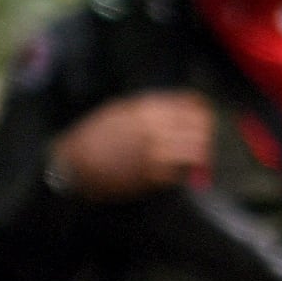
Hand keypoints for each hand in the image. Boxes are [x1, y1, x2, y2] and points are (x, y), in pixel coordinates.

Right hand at [48, 91, 215, 201]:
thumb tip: (183, 108)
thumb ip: (152, 108)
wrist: (74, 164)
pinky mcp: (155, 175)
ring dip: (201, 155)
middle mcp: (155, 127)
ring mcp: (156, 151)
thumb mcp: (121, 110)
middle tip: (204, 142)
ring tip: (196, 159)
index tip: (206, 119)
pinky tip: (178, 171)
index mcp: (146, 108)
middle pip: (201, 127)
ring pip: (198, 151)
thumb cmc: (96, 136)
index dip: (204, 113)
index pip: (192, 105)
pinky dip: (185, 171)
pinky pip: (183, 171)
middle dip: (207, 135)